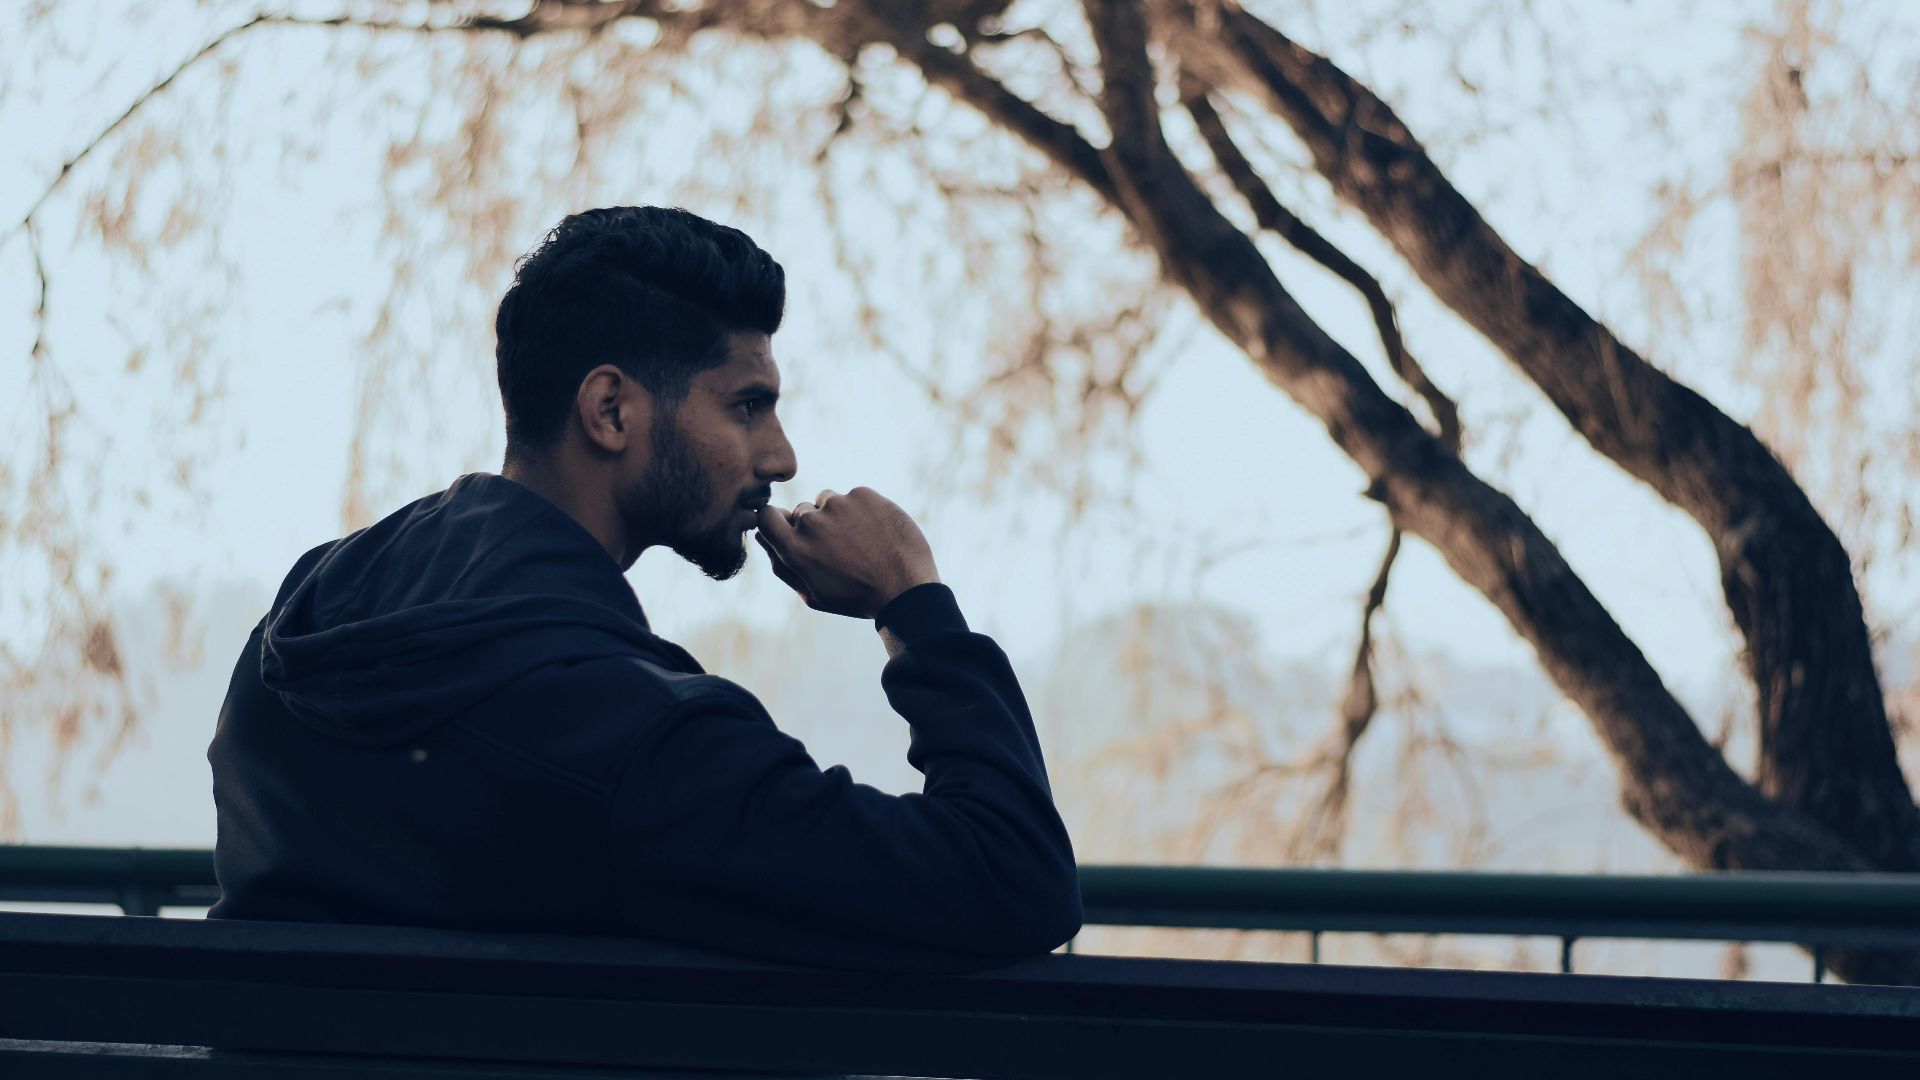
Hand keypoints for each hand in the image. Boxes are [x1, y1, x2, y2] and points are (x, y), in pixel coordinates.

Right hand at [755, 487, 940, 618]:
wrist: (906, 588)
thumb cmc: (855, 596)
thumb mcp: (812, 593)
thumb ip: (781, 564)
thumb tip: (760, 536)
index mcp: (794, 548)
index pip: (767, 515)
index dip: (777, 520)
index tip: (791, 528)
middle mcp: (812, 522)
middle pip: (801, 511)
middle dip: (814, 525)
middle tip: (839, 549)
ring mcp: (839, 504)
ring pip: (827, 500)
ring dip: (837, 515)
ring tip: (860, 541)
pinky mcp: (863, 494)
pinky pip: (854, 496)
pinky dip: (862, 510)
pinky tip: (875, 532)